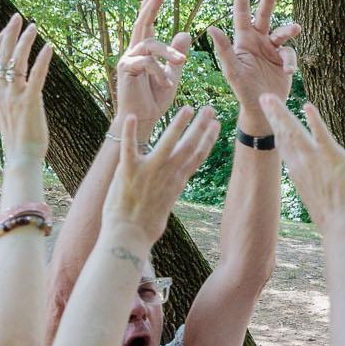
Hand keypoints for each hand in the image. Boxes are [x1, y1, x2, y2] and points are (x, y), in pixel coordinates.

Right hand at [0, 14, 52, 161]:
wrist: (21, 159)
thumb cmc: (19, 140)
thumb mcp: (8, 113)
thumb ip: (9, 96)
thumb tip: (17, 84)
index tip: (7, 28)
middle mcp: (0, 92)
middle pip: (1, 55)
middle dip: (9, 33)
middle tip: (18, 17)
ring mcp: (14, 96)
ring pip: (17, 61)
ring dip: (25, 41)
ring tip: (34, 26)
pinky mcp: (29, 102)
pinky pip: (36, 75)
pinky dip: (42, 59)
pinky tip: (49, 47)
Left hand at [102, 106, 219, 242]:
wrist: (128, 237)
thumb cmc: (144, 228)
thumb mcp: (163, 207)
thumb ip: (166, 192)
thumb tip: (167, 189)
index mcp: (176, 182)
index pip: (197, 156)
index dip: (208, 139)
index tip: (216, 125)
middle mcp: (167, 174)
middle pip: (189, 146)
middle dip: (201, 126)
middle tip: (209, 108)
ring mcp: (149, 171)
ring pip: (168, 142)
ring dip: (178, 124)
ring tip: (187, 108)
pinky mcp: (128, 171)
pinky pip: (129, 146)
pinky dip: (128, 131)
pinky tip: (130, 116)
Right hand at [115, 0, 191, 130]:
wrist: (143, 120)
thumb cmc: (155, 99)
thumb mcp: (172, 74)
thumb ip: (176, 55)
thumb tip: (185, 33)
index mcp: (143, 52)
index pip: (146, 25)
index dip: (150, 8)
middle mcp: (133, 52)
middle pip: (141, 25)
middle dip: (150, 7)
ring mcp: (127, 60)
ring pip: (149, 45)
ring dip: (168, 52)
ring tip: (182, 63)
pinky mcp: (126, 70)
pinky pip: (146, 63)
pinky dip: (159, 72)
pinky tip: (168, 85)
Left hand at [210, 0, 300, 113]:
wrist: (261, 109)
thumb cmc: (242, 91)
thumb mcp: (232, 71)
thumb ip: (224, 50)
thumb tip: (211, 28)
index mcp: (243, 41)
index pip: (242, 14)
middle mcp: (258, 42)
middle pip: (264, 15)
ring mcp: (272, 50)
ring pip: (282, 31)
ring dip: (288, 28)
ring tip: (295, 28)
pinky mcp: (284, 61)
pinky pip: (290, 54)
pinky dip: (291, 61)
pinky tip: (288, 71)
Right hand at [260, 95, 344, 224]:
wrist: (341, 225)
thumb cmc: (333, 218)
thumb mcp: (316, 198)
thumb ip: (312, 184)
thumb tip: (313, 184)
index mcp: (297, 173)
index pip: (284, 146)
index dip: (277, 130)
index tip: (270, 118)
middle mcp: (301, 163)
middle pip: (284, 134)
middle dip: (274, 114)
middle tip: (264, 98)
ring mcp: (315, 159)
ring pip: (295, 130)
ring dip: (283, 112)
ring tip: (272, 98)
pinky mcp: (332, 156)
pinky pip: (321, 134)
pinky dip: (314, 119)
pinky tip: (307, 106)